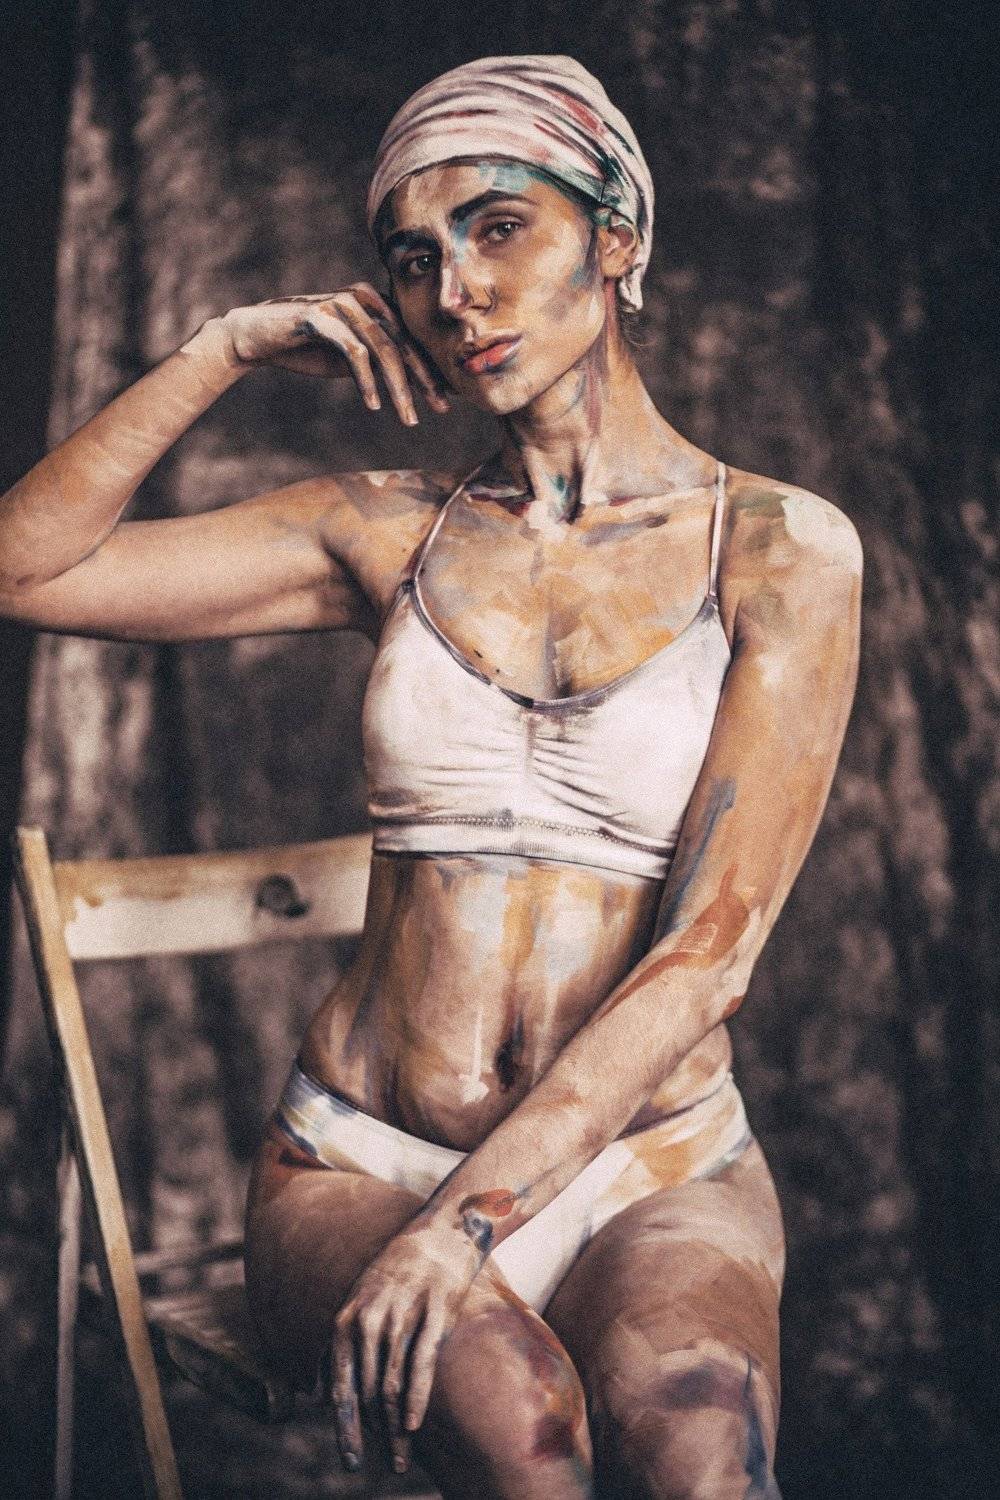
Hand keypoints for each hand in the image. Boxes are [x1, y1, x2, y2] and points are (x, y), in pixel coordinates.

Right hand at [218, 284, 450, 425]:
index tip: (447, 398)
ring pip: (383, 348)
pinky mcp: (320, 317)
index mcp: (374, 303)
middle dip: (424, 379)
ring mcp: (341, 304)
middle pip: (403, 342)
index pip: (410, 338)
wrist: (258, 337)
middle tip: (440, 408)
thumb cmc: (308, 348)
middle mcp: (362, 298)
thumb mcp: (352, 357)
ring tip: (408, 417)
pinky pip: (353, 351)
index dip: (430, 369)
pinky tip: (374, 404)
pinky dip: (367, 381)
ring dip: (399, 388)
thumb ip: (381, 361)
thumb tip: (417, 382)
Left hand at [330, 1218, 481, 1474]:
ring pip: (390, 1384)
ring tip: (403, 1458)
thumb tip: (320, 1393)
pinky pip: (420, 1362)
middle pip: (366, 1393)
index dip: (346, 1429)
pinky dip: (415, 1397)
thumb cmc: (399, 1270)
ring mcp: (401, 1313)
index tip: (352, 1463)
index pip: (341, 1387)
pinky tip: (412, 1424)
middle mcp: (368, 1317)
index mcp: (346, 1318)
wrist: (441, 1230)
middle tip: (390, 1468)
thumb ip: (340, 1345)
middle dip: (375, 1436)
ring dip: (395, 1428)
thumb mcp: (359, 1301)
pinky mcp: (434, 1308)